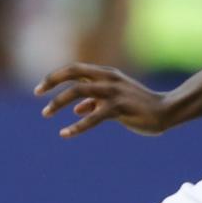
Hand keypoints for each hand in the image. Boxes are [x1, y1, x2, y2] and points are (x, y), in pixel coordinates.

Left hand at [36, 62, 174, 137]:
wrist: (164, 111)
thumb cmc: (137, 105)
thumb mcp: (113, 99)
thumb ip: (94, 100)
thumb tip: (76, 108)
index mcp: (105, 73)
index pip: (74, 69)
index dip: (54, 77)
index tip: (39, 89)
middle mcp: (108, 78)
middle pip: (73, 74)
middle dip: (52, 82)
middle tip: (37, 95)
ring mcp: (114, 91)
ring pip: (79, 92)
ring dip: (58, 102)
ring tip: (45, 113)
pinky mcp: (120, 107)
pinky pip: (94, 116)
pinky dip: (77, 125)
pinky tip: (65, 133)